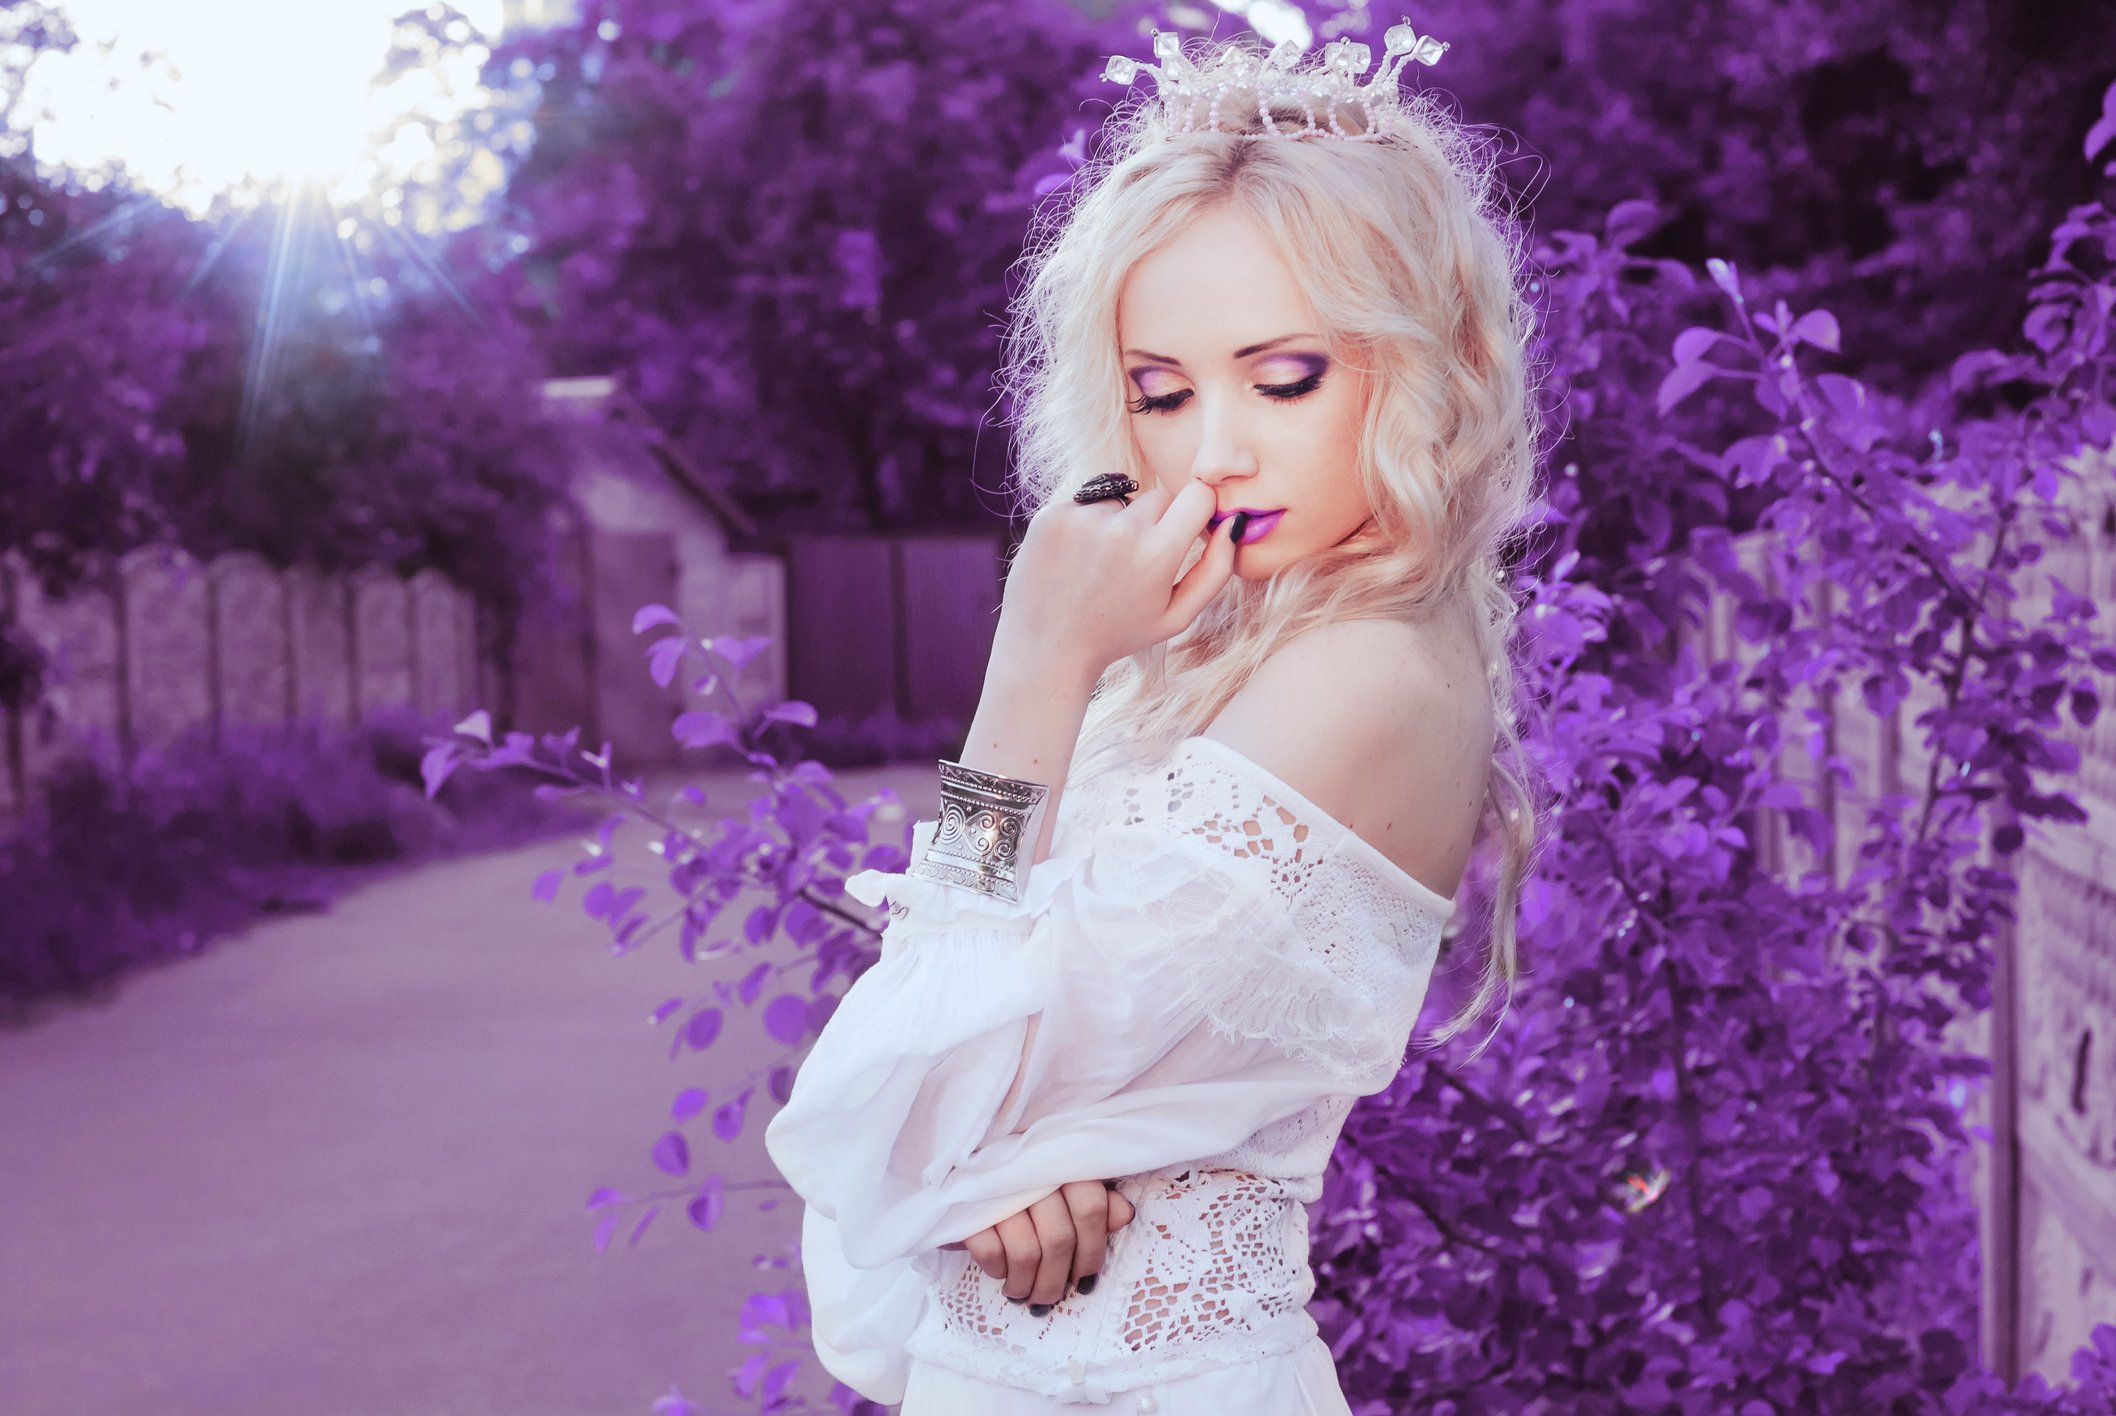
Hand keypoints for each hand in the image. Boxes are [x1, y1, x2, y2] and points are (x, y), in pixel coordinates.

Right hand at [938, 1179, 1137, 1307]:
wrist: (959, 1174)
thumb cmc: (1019, 1187)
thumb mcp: (1060, 1189)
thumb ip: (1094, 1201)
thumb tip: (1124, 1215)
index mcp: (1061, 1162)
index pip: (1091, 1206)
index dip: (1093, 1251)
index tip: (1085, 1278)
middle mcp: (1031, 1172)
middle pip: (1059, 1239)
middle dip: (1056, 1281)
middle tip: (1050, 1299)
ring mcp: (996, 1189)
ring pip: (1026, 1252)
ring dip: (1027, 1286)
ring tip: (1023, 1295)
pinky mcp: (965, 1208)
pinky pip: (990, 1252)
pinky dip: (998, 1271)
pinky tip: (1001, 1274)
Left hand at [995, 479, 1239, 679]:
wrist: (1047, 648)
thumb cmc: (1120, 633)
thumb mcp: (1177, 615)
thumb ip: (1216, 569)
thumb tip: (1234, 521)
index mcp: (1157, 554)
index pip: (1198, 494)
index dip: (1198, 509)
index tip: (1188, 526)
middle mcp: (1121, 530)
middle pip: (1160, 496)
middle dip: (1156, 522)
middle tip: (1136, 563)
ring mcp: (1082, 519)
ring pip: (1122, 499)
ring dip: (1118, 522)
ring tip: (1100, 566)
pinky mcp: (1052, 515)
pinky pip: (1086, 502)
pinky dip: (1086, 524)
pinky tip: (1076, 559)